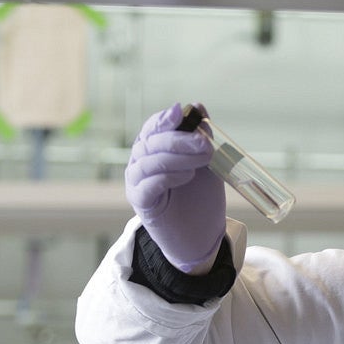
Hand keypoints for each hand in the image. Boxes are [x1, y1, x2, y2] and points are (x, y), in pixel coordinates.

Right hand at [125, 103, 226, 271]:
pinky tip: (186, 176)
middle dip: (180, 139)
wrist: (201, 236)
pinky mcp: (141, 204)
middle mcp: (140, 162)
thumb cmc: (201, 198)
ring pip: (149, 161)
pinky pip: (147, 185)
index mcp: (153, 149)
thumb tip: (199, 107)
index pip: (153, 128)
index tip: (182, 112)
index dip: (165, 119)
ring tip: (202, 159)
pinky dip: (168, 176)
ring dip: (178, 157)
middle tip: (205, 143)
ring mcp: (137, 183)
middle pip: (151, 142)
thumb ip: (201, 137)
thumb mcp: (207, 163)